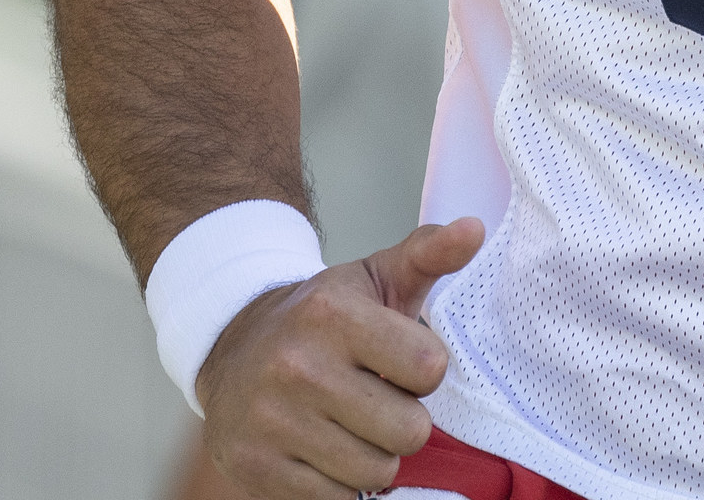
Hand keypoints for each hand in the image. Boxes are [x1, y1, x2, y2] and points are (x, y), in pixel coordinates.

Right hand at [193, 216, 484, 499]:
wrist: (228, 352)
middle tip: (375, 398)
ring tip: (349, 425)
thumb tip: (475, 229)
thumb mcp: (372, 277)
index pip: (429, 366)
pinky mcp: (258, 469)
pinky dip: (338, 484)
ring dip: (373, 455)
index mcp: (331, 314)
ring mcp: (273, 423)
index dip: (425, 369)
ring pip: (376, 473)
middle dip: (403, 420)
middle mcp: (297, 368)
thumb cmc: (320, 317)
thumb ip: (429, 252)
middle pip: (409, 431)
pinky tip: (321, 450)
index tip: (401, 360)